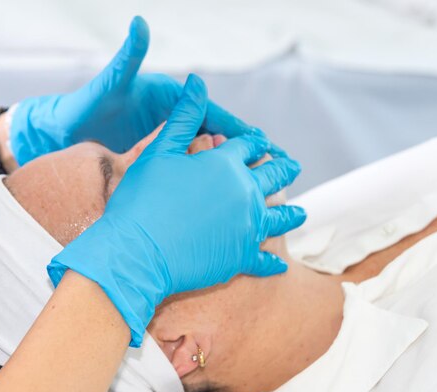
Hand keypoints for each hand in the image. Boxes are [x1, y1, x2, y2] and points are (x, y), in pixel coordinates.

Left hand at [9, 16, 274, 165]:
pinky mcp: (158, 151)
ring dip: (230, 165)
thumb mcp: (108, 84)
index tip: (263, 144)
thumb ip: (127, 58)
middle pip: (216, 132)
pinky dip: (208, 175)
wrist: (63, 131)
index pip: (211, 113)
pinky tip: (221, 191)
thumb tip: (139, 23)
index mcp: (168, 97)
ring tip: (257, 184)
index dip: (237, 129)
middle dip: (244, 149)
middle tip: (275, 167)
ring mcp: (166, 134)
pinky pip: (189, 163)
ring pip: (206, 150)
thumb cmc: (85, 107)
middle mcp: (172, 114)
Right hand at [47, 75, 305, 346]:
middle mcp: (245, 193)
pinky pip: (264, 261)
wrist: (136, 252)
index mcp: (225, 164)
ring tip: (300, 213)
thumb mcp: (159, 151)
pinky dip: (272, 263)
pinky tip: (279, 264)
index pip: (249, 146)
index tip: (265, 142)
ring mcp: (247, 228)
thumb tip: (197, 81)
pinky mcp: (240, 258)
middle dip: (284, 169)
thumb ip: (184, 117)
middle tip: (293, 167)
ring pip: (279, 218)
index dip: (257, 143)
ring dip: (291, 214)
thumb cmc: (142, 199)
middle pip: (274, 177)